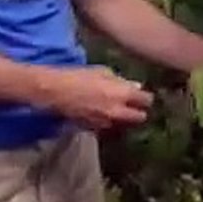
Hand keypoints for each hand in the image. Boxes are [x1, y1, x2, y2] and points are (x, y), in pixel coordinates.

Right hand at [37, 64, 154, 130]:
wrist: (56, 92)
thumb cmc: (79, 76)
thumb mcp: (102, 72)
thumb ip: (121, 81)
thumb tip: (136, 87)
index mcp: (123, 94)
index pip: (146, 101)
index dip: (145, 98)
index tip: (141, 95)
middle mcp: (118, 112)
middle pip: (140, 118)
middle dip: (139, 112)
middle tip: (132, 105)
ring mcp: (107, 123)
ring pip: (124, 125)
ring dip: (123, 118)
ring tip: (116, 109)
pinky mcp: (95, 130)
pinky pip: (108, 127)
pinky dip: (109, 122)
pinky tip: (101, 113)